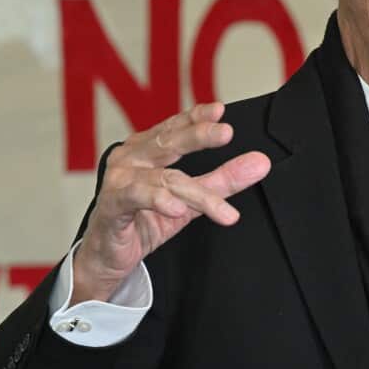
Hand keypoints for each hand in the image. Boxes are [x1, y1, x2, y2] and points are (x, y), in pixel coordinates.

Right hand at [71, 102, 270, 303]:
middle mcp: (131, 158)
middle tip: (227, 132)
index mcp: (147, 149)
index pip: (175, 127)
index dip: (196, 117)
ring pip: (164, 178)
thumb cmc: (144, 220)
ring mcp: (118, 180)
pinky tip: (177, 208)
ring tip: (223, 209)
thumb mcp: (190, 200)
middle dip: (198, 136)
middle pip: (168, 142)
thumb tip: (260, 163)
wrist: (108, 257)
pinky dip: (157, 200)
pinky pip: (134, 197)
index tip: (220, 111)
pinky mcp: (111, 205)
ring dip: (197, 194)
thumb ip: (223, 180)